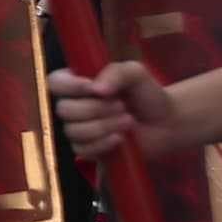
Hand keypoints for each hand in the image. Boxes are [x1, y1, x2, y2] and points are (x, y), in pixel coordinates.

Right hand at [50, 60, 180, 162]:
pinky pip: (82, 150)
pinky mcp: (89, 150)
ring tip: (128, 121)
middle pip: (63, 109)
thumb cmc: (148, 95)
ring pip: (73, 131)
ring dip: (103, 126)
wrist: (166, 123)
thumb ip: (117, 72)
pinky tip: (121, 138)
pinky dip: (103, 144)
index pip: (55, 83)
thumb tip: (97, 89)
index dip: (69, 87)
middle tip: (122, 106)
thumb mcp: (136, 73)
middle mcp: (75, 105)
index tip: (94, 88)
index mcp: (80, 83)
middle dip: (95, 109)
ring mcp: (80, 129)